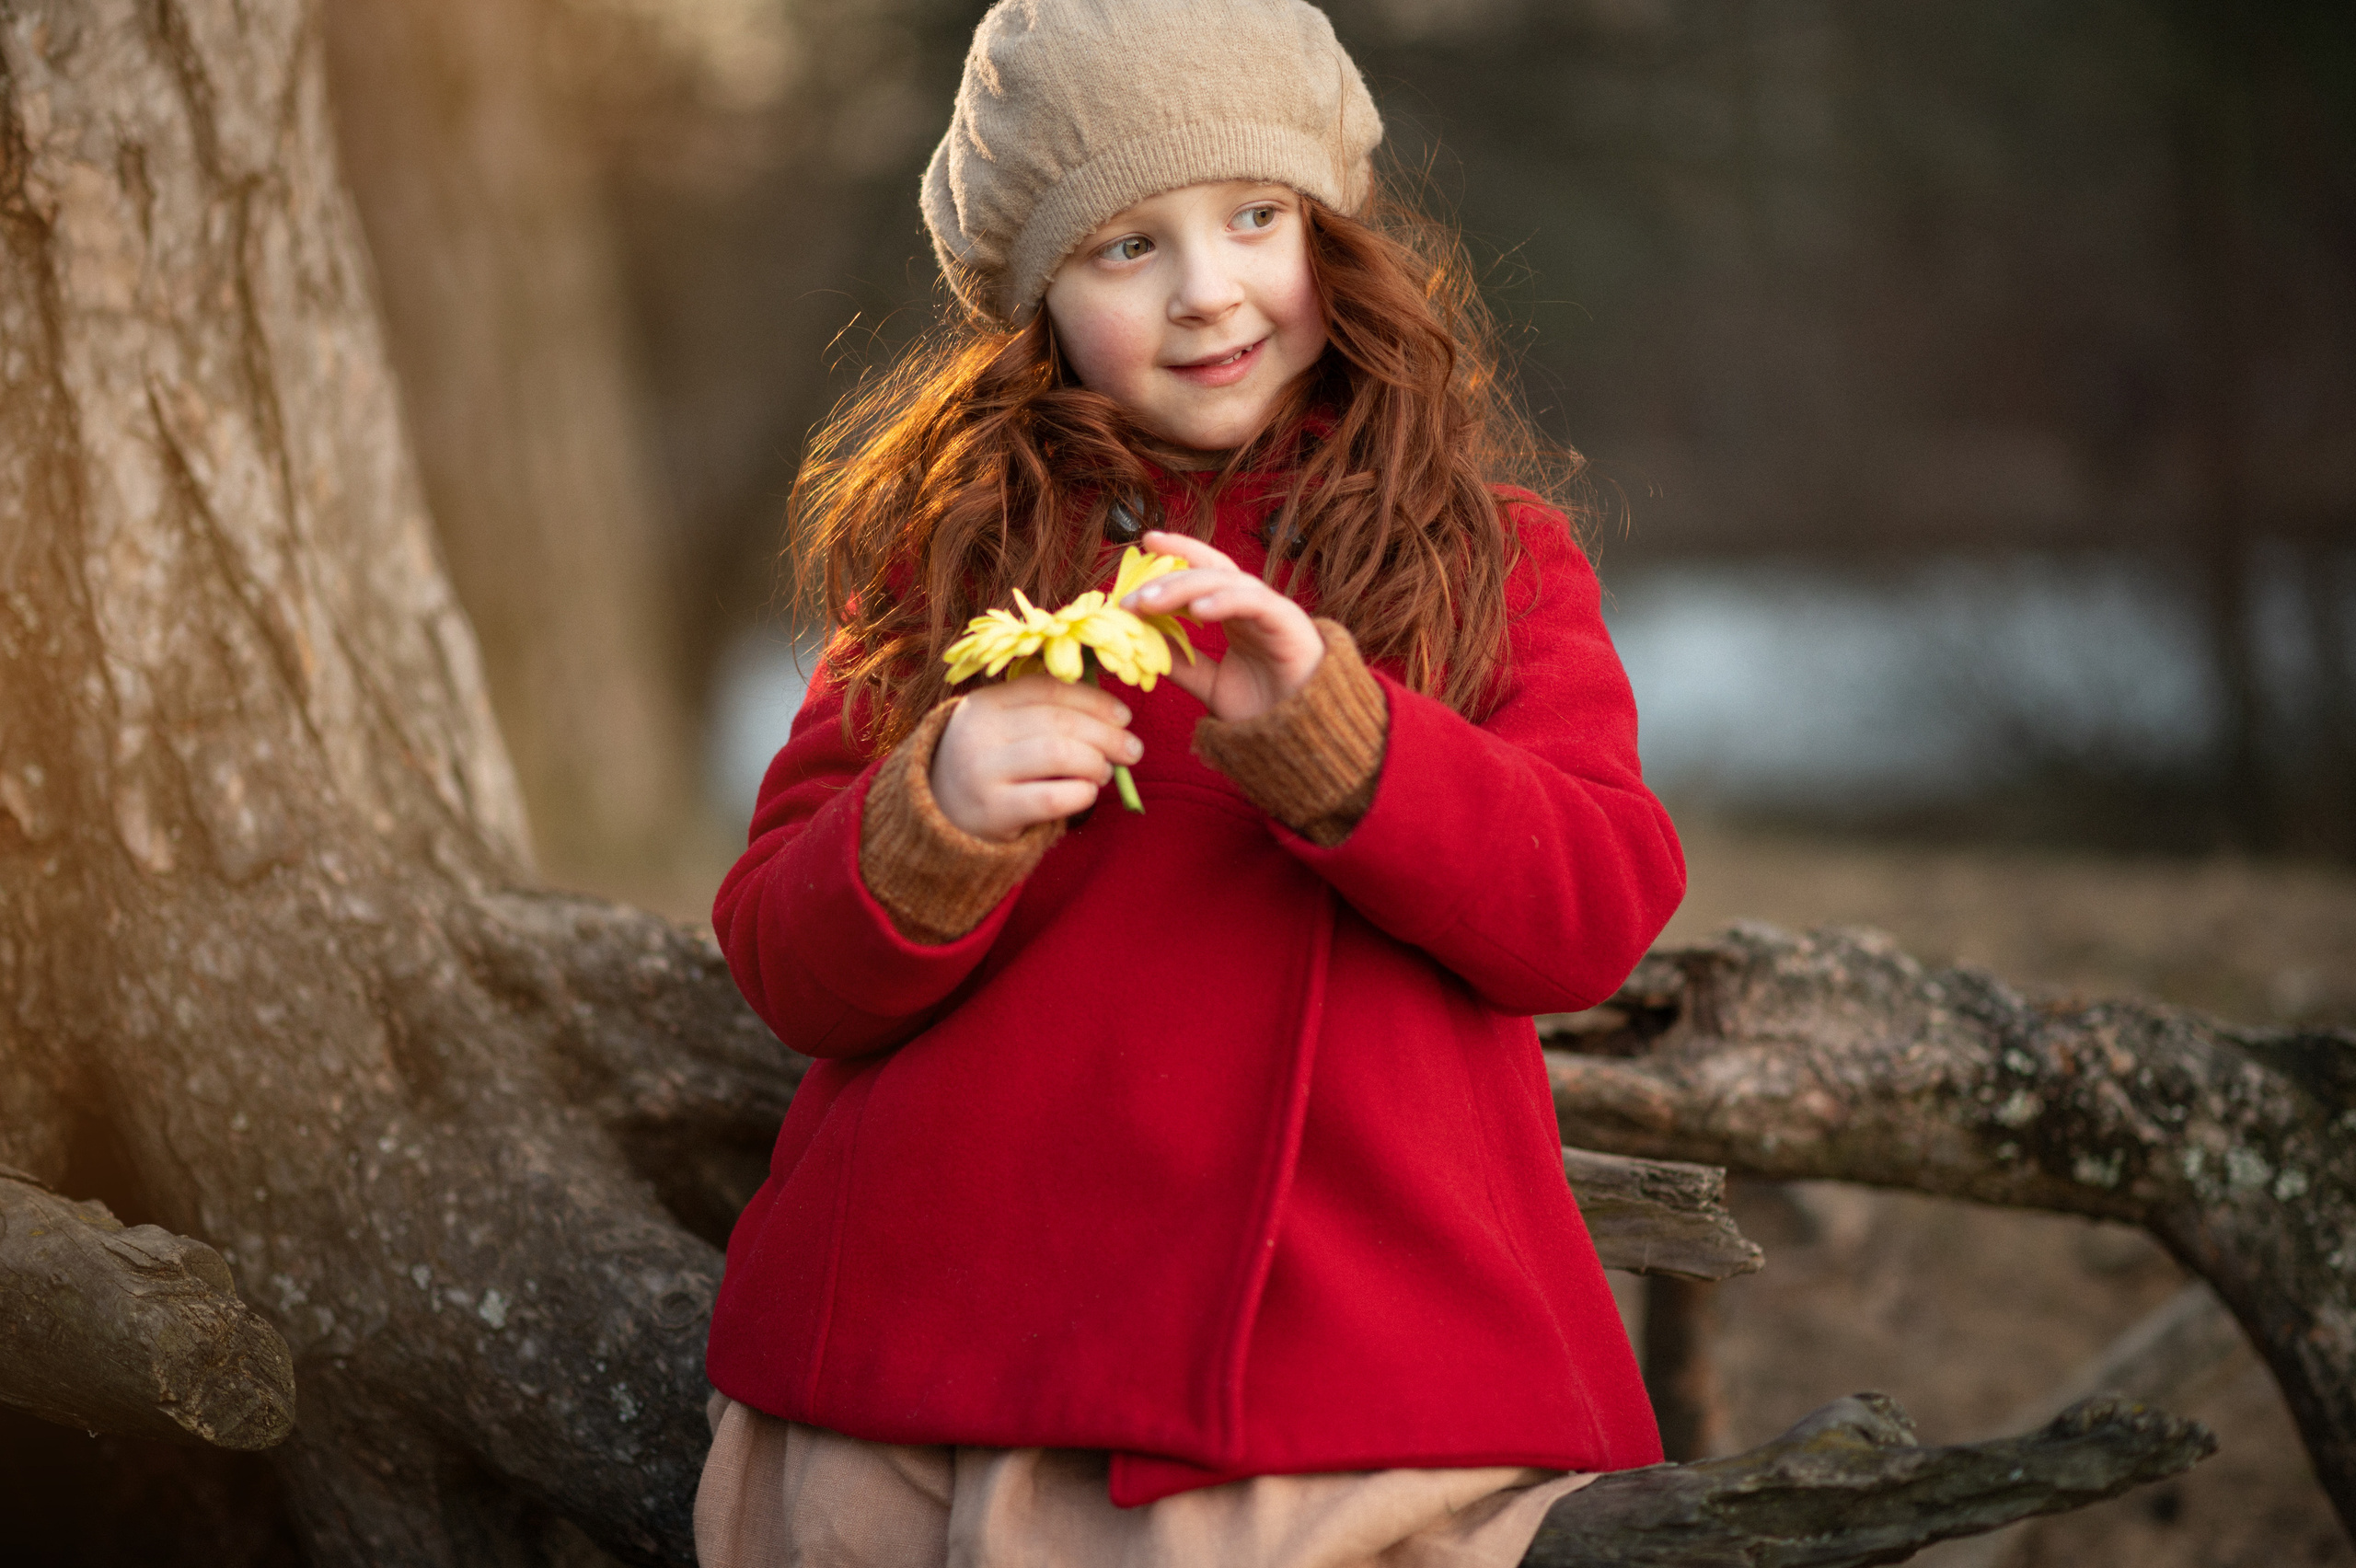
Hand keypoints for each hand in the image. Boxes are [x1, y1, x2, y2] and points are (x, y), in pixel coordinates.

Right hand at [930, 674, 1141, 840]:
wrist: (940, 813)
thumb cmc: (991, 765)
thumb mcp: (1004, 728)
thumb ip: (1047, 714)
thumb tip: (1115, 717)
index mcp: (985, 702)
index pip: (1049, 689)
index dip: (1094, 700)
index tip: (1124, 715)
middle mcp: (980, 731)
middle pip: (1059, 721)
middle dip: (1107, 734)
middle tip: (1132, 750)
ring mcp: (982, 770)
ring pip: (1058, 754)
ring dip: (1095, 762)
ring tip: (1105, 773)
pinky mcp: (992, 810)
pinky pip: (1051, 797)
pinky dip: (1081, 793)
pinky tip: (1088, 793)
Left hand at [1122, 531, 1322, 720]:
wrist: (1306, 736)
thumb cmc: (1266, 710)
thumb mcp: (1211, 686)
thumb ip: (1182, 664)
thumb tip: (1142, 643)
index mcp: (1234, 613)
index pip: (1203, 571)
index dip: (1177, 553)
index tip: (1146, 542)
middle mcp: (1252, 605)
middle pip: (1207, 572)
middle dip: (1166, 577)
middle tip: (1129, 595)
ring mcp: (1271, 611)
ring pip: (1225, 582)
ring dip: (1184, 588)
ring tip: (1149, 602)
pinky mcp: (1289, 624)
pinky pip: (1254, 603)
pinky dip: (1225, 601)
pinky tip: (1198, 609)